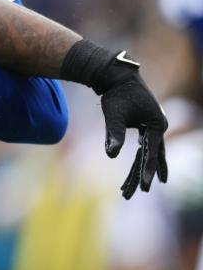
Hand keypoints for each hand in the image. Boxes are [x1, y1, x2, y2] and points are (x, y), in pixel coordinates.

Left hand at [94, 52, 167, 198]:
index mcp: (155, 126)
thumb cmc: (115, 94)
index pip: (152, 154)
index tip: (147, 187)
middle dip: (144, 175)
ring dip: (142, 168)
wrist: (116, 76)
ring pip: (149, 152)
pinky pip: (145, 146)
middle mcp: (158, 127)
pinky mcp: (145, 124)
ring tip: (140, 186)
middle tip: (140, 193)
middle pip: (152, 156)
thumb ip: (114, 134)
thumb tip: (111, 154)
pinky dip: (143, 157)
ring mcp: (152, 126)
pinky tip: (143, 166)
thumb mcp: (113, 114)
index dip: (148, 171)